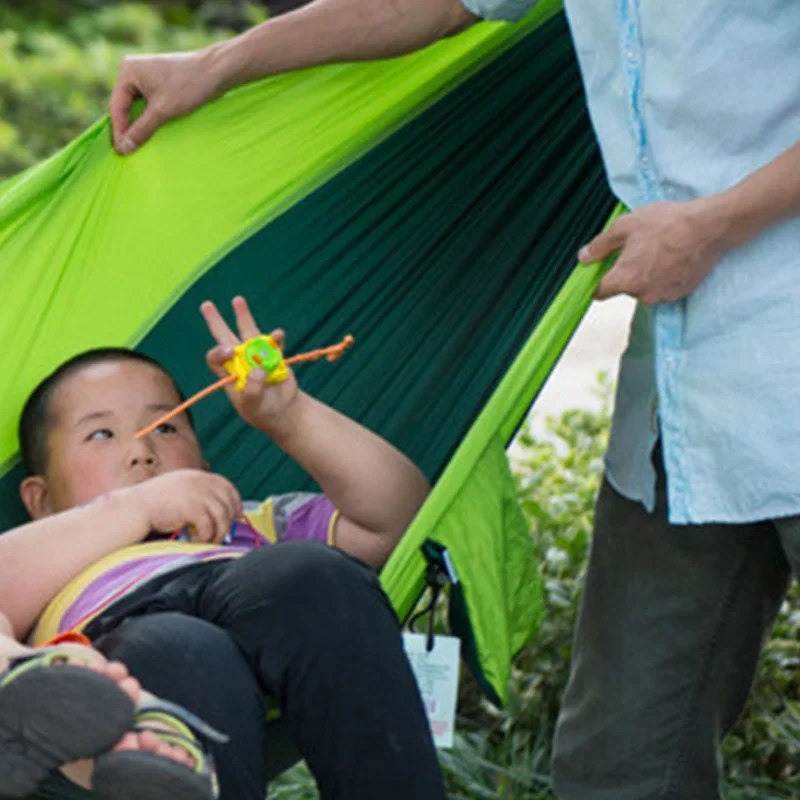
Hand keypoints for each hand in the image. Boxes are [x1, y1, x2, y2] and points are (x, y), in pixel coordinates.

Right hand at [109, 49, 222, 154]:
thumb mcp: (162, 111)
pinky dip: (148, 119)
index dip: (119, 131)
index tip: (120, 152)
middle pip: (124, 106)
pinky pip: (147, 105)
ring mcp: (145, 76)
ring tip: (138, 146)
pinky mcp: (158, 83)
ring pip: (136, 107)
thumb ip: (141, 130)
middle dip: (127, 128)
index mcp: (128, 71)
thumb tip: (123, 149)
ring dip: (138, 125)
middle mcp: (132, 71)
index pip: (117, 107)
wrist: (215, 72)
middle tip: (127, 152)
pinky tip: (151, 133)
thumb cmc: (188, 87)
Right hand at [128, 470, 241, 542]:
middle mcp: (200, 482)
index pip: (227, 487)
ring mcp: (197, 494)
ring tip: (210, 541)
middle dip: (228, 520)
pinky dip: (206, 536)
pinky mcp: (191, 508)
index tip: (236, 516)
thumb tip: (221, 509)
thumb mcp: (180, 489)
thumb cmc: (155, 503)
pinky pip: (209, 526)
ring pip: (222, 516)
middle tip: (221, 534)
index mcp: (198, 476)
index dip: (235, 502)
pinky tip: (196, 541)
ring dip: (219, 532)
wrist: (134, 507)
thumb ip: (198, 493)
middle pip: (228, 502)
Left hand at [201, 296, 299, 433]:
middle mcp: (239, 360)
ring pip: (248, 332)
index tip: (230, 351)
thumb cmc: (262, 411)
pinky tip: (278, 335)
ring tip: (237, 300)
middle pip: (224, 336)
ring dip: (243, 316)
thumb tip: (258, 369)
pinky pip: (274, 342)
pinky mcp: (274, 355)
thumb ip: (252, 390)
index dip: (219, 351)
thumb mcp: (252, 405)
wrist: (283, 411)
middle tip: (205, 304)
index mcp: (228, 372)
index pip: (216, 357)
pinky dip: (276, 337)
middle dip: (215, 320)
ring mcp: (257, 355)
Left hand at [580, 200, 727, 303]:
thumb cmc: (666, 223)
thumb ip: (600, 245)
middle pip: (624, 289)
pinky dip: (664, 277)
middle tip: (638, 249)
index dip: (597, 282)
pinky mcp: (680, 293)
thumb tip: (583, 258)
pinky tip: (672, 258)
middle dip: (627, 273)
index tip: (600, 272)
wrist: (709, 227)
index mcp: (624, 280)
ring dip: (646, 275)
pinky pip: (663, 288)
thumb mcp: (625, 226)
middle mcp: (642, 295)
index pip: (600, 293)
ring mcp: (663, 296)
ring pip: (645, 289)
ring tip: (658, 251)